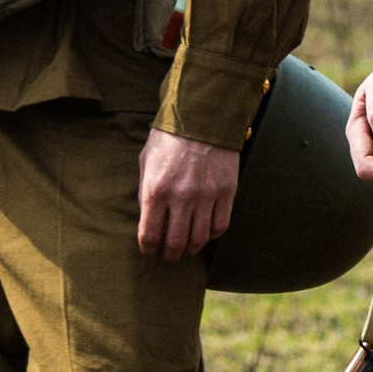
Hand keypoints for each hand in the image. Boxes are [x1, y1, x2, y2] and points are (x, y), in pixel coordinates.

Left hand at [137, 127, 241, 259]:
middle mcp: (182, 197)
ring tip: (186, 248)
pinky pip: (220, 225)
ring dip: (191, 249)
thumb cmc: (170, 137)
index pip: (150, 235)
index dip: (148, 249)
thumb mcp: (147, 161)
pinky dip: (212, 235)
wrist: (203, 115)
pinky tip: (205, 232)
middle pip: (175, 243)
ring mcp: (207, 195)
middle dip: (169, 255)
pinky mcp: (226, 191)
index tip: (149, 250)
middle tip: (167, 256)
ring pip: (200, 239)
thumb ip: (146, 192)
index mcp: (157, 189)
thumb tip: (149, 217)